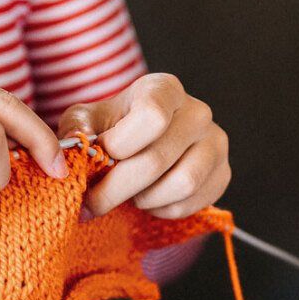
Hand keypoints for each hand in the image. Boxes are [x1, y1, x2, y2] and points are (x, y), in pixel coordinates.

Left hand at [57, 74, 229, 218]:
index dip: (120, 145)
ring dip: (144, 199)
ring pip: (181, 185)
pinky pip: (191, 204)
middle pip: (158, 159)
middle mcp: (197, 112)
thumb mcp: (86, 121)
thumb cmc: (112, 130)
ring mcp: (215, 143)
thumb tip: (76, 148)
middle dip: (117, 189)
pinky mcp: (223, 174)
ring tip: (129, 194)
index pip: (152, 116)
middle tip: (94, 202)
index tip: (100, 157)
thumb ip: (77, 130)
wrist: (143, 145)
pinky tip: (149, 200)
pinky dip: (161, 210)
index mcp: (164, 89)